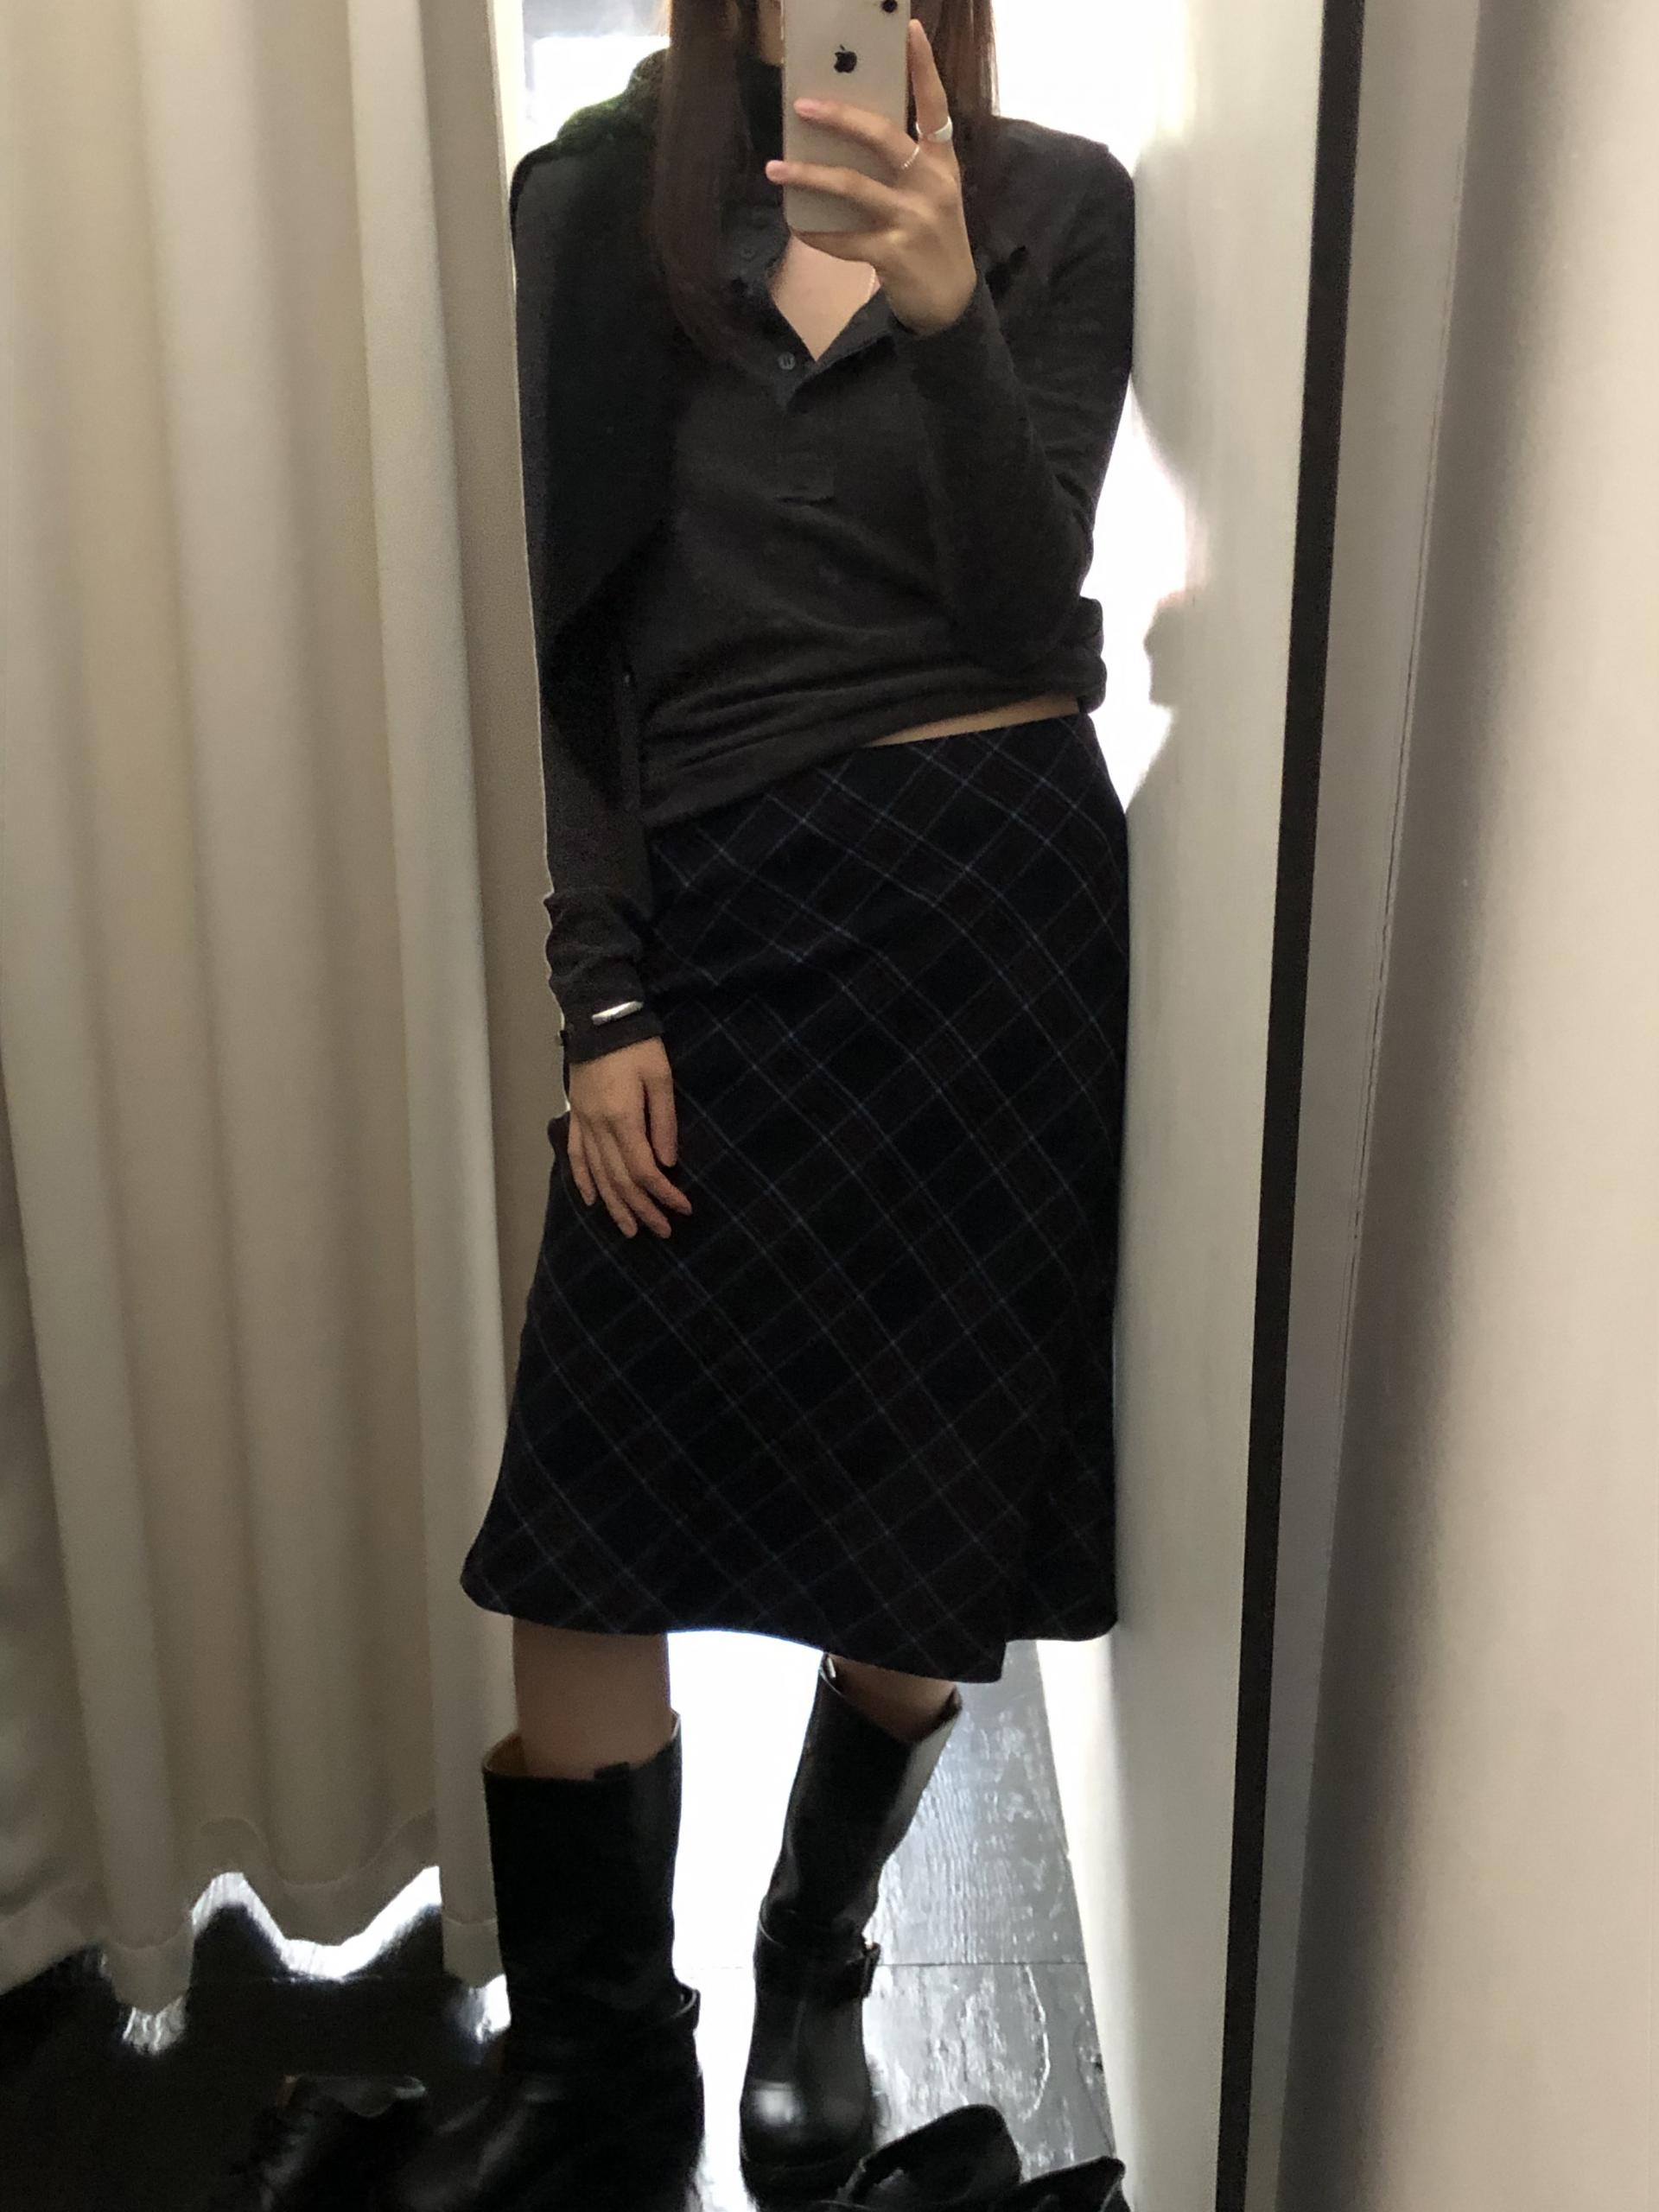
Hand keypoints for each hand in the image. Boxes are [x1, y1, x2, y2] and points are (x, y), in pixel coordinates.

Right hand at [566, 1035, 692, 1238]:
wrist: (599, 1018)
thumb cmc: (637, 1045)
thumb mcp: (660, 1078)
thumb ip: (664, 1122)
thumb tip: (667, 1163)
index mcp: (622, 1119)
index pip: (644, 1170)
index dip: (664, 1193)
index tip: (683, 1208)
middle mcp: (599, 1128)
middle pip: (621, 1181)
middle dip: (642, 1209)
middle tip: (662, 1231)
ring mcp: (584, 1124)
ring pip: (598, 1176)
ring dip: (615, 1206)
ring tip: (630, 1229)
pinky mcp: (576, 1117)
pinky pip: (578, 1157)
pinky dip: (584, 1182)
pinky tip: (593, 1201)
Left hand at [764, 18, 976, 338]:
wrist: (951, 303)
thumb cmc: (932, 239)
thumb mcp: (932, 195)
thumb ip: (904, 165)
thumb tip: (847, 139)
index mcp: (942, 163)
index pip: (935, 107)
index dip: (924, 68)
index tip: (911, 30)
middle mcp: (931, 185)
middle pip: (883, 137)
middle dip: (840, 117)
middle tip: (802, 106)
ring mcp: (913, 220)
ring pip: (853, 186)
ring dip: (809, 177)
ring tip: (775, 169)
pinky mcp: (894, 255)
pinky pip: (844, 239)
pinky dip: (817, 233)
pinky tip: (797, 225)